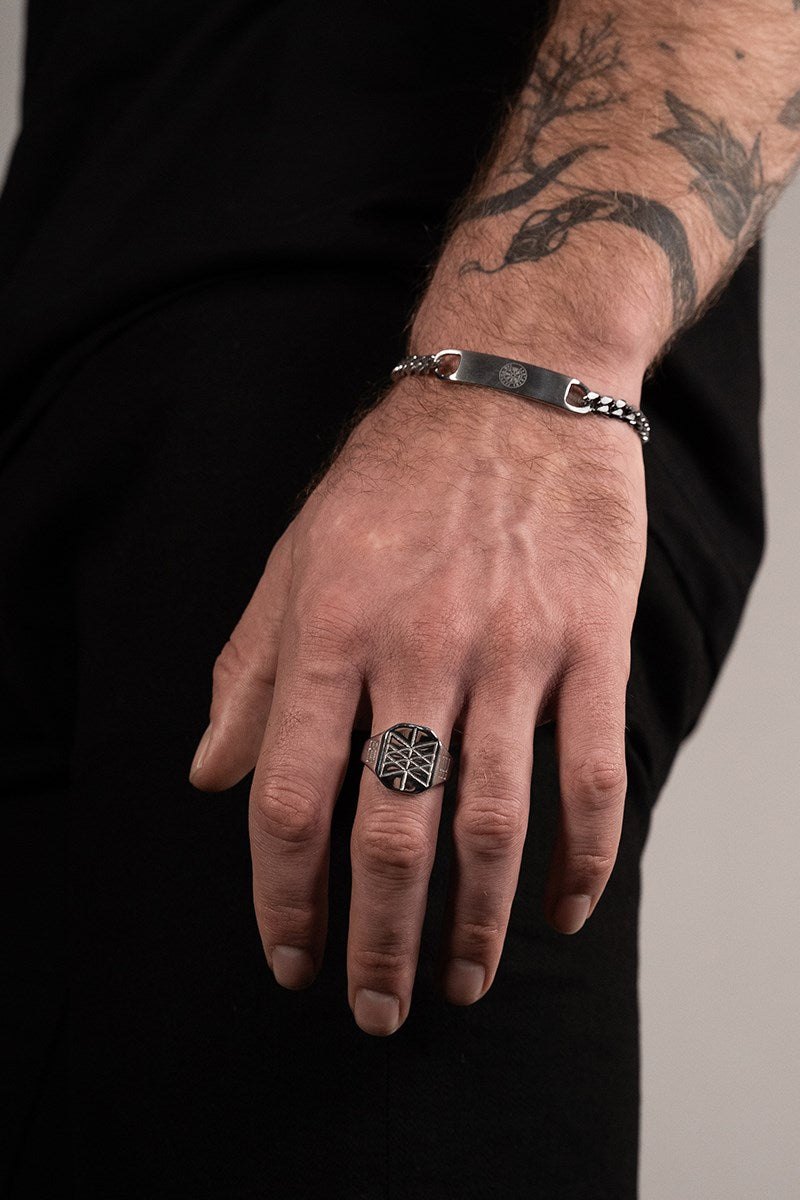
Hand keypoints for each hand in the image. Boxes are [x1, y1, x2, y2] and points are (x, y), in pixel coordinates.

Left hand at [189, 367, 646, 1035]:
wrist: (514, 390)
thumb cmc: (393, 480)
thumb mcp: (295, 560)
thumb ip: (249, 673)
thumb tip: (208, 778)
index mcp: (329, 632)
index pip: (292, 798)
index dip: (283, 898)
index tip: (289, 958)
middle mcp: (416, 648)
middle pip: (391, 833)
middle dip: (377, 942)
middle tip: (376, 1009)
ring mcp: (511, 650)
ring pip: (493, 824)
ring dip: (477, 925)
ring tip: (464, 983)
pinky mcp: (590, 644)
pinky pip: (591, 776)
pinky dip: (582, 861)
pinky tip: (562, 911)